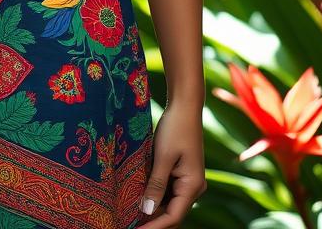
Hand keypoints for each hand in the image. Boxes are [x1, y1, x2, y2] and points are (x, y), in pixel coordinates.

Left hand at [138, 100, 206, 226]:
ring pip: (168, 202)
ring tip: (129, 214)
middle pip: (172, 212)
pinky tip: (138, 197)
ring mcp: (187, 180)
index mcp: (193, 186)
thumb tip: (147, 211)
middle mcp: (193, 187)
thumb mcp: (163, 156)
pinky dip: (154, 195)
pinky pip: (167, 190)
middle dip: (152, 220)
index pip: (173, 216)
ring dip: (152, 208)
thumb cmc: (175, 128)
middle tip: (128, 223)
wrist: (184, 106)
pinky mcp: (180, 172)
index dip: (154, 226)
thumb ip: (156, 185)